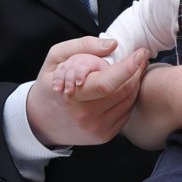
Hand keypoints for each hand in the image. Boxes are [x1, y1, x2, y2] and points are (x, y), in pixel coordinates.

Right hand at [27, 37, 147, 147]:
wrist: (40, 122)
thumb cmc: (50, 85)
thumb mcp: (56, 58)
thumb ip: (82, 46)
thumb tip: (112, 45)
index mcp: (72, 95)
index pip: (107, 82)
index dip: (129, 67)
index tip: (140, 52)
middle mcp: (86, 115)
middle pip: (124, 91)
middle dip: (137, 71)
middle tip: (141, 57)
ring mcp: (96, 128)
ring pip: (128, 101)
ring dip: (136, 83)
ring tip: (135, 69)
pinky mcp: (104, 136)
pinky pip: (126, 113)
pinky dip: (130, 98)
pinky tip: (126, 87)